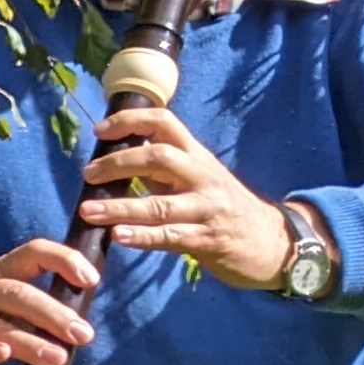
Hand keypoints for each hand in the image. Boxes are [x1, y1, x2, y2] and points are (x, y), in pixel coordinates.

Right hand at [0, 239, 99, 364]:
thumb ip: (29, 308)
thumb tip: (78, 323)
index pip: (33, 252)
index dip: (63, 260)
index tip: (91, 279)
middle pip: (18, 292)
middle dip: (54, 313)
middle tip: (83, 334)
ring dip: (30, 340)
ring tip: (57, 356)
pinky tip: (3, 355)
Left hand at [78, 106, 296, 288]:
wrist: (275, 243)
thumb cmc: (224, 209)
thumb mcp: (197, 180)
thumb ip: (162, 171)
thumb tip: (113, 163)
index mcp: (197, 157)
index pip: (164, 122)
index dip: (130, 121)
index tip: (100, 131)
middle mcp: (202, 177)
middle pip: (159, 157)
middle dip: (118, 163)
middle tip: (88, 174)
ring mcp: (207, 209)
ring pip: (160, 204)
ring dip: (120, 207)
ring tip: (89, 210)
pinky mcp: (209, 240)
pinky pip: (171, 236)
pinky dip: (143, 236)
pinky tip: (119, 236)